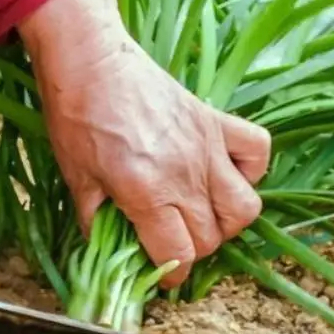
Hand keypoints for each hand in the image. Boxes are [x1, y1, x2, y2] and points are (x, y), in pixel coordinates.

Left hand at [19, 0, 271, 286]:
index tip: (161, 270)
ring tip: (203, 214)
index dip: (170, 273)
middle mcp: (185, 174)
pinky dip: (251, 169)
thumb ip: (96, 221)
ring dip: (227, 221)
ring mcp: (207, 145)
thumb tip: (110, 252)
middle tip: (171, 239)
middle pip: (210, 237)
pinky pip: (258, 151)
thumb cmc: (75, 116)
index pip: (179, 254)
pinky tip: (224, 172)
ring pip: (245, 207)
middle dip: (192, 249)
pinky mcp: (216, 119)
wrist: (90, 60)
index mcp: (146, 192)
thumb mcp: (75, 178)